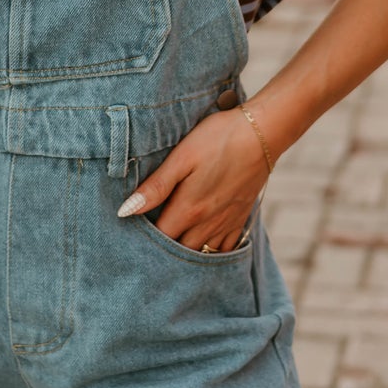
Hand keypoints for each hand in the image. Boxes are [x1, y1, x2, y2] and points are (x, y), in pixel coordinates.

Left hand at [117, 107, 268, 251]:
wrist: (263, 132)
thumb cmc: (218, 138)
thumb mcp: (182, 157)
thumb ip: (156, 186)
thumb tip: (125, 211)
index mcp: (189, 209)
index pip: (160, 239)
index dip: (144, 240)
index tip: (132, 235)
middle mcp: (208, 223)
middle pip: (180, 251)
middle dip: (164, 251)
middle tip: (148, 245)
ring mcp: (227, 222)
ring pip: (203, 253)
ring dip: (187, 254)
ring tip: (172, 248)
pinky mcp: (241, 217)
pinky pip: (226, 249)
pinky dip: (212, 253)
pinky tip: (203, 247)